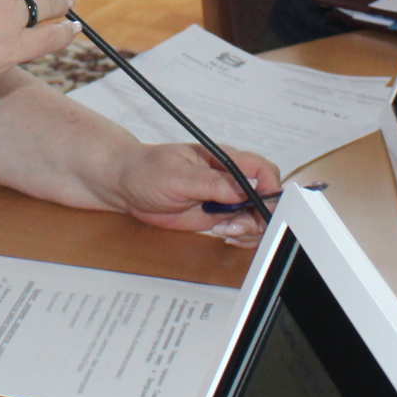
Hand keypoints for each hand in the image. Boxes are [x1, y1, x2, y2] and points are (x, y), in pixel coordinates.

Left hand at [103, 140, 281, 242]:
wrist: (126, 187)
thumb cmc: (147, 170)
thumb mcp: (178, 176)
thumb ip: (212, 183)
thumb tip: (244, 186)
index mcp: (224, 160)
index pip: (262, 169)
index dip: (270, 187)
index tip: (262, 205)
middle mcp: (228, 179)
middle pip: (265, 196)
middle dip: (259, 215)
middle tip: (236, 225)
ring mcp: (224, 198)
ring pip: (255, 215)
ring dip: (249, 228)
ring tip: (225, 232)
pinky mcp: (216, 215)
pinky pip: (240, 226)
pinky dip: (240, 235)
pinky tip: (224, 235)